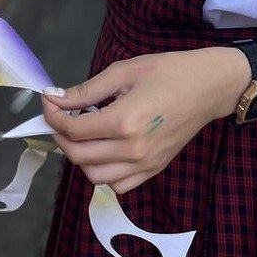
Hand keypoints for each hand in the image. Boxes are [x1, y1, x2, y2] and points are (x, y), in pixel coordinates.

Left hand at [41, 46, 247, 195]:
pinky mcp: (154, 170)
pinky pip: (118, 185)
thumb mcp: (124, 71)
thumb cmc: (168, 71)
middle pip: (79, 156)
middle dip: (60, 136)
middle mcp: (133, 150)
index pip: (74, 130)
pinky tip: (103, 150)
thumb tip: (55, 98)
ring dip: (79, 157)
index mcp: (124, 121)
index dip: (53, 116)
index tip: (48, 101)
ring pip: (95, 176)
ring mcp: (145, 164)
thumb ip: (87, 90)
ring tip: (81, 133)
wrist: (208, 87)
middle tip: (60, 116)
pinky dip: (103, 173)